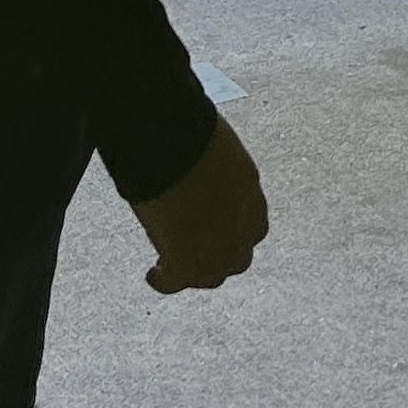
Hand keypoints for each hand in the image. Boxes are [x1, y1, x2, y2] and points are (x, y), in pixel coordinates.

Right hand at [132, 112, 268, 294]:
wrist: (166, 139)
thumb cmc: (181, 126)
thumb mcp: (208, 145)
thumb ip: (208, 164)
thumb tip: (188, 160)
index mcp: (249, 188)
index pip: (254, 224)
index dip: (236, 231)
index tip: (217, 228)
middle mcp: (242, 222)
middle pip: (238, 256)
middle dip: (220, 257)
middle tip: (193, 252)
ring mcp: (219, 246)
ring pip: (214, 275)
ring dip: (195, 272)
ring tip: (172, 268)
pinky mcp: (189, 261)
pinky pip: (177, 281)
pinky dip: (165, 282)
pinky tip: (153, 276)